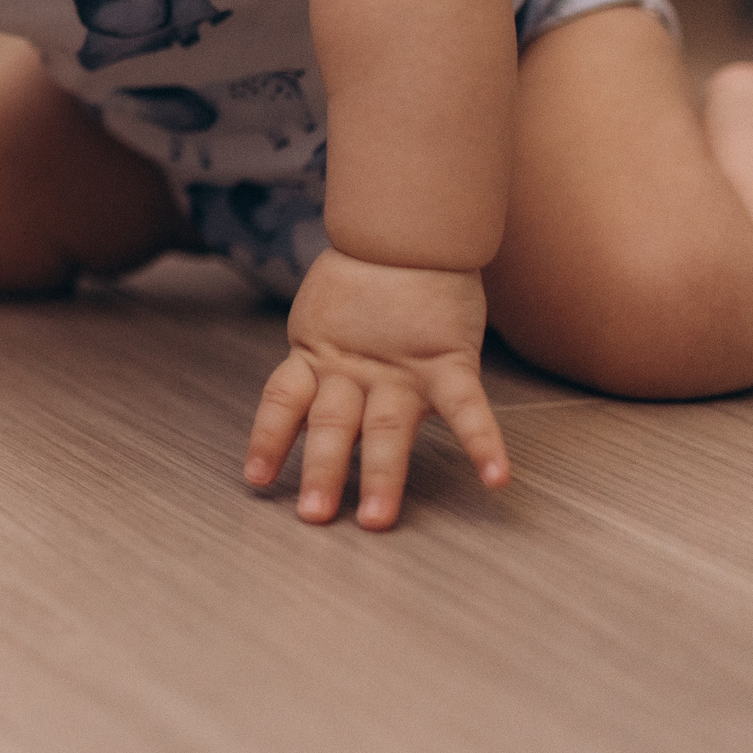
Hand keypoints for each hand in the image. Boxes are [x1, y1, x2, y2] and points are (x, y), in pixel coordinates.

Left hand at [244, 248, 509, 528]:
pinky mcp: (446, 361)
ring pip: (389, 428)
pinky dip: (483, 442)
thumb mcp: (324, 321)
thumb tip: (303, 410)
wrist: (407, 233)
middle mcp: (354, 370)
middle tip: (313, 517)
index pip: (283, 401)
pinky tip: (497, 478)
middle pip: (334, 425)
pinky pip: (467, 406)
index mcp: (317, 357)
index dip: (267, 439)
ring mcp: (401, 369)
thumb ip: (317, 363)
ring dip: (383, 476)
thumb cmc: (365, 284)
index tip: (255, 480)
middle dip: (324, 471)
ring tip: (378, 520)